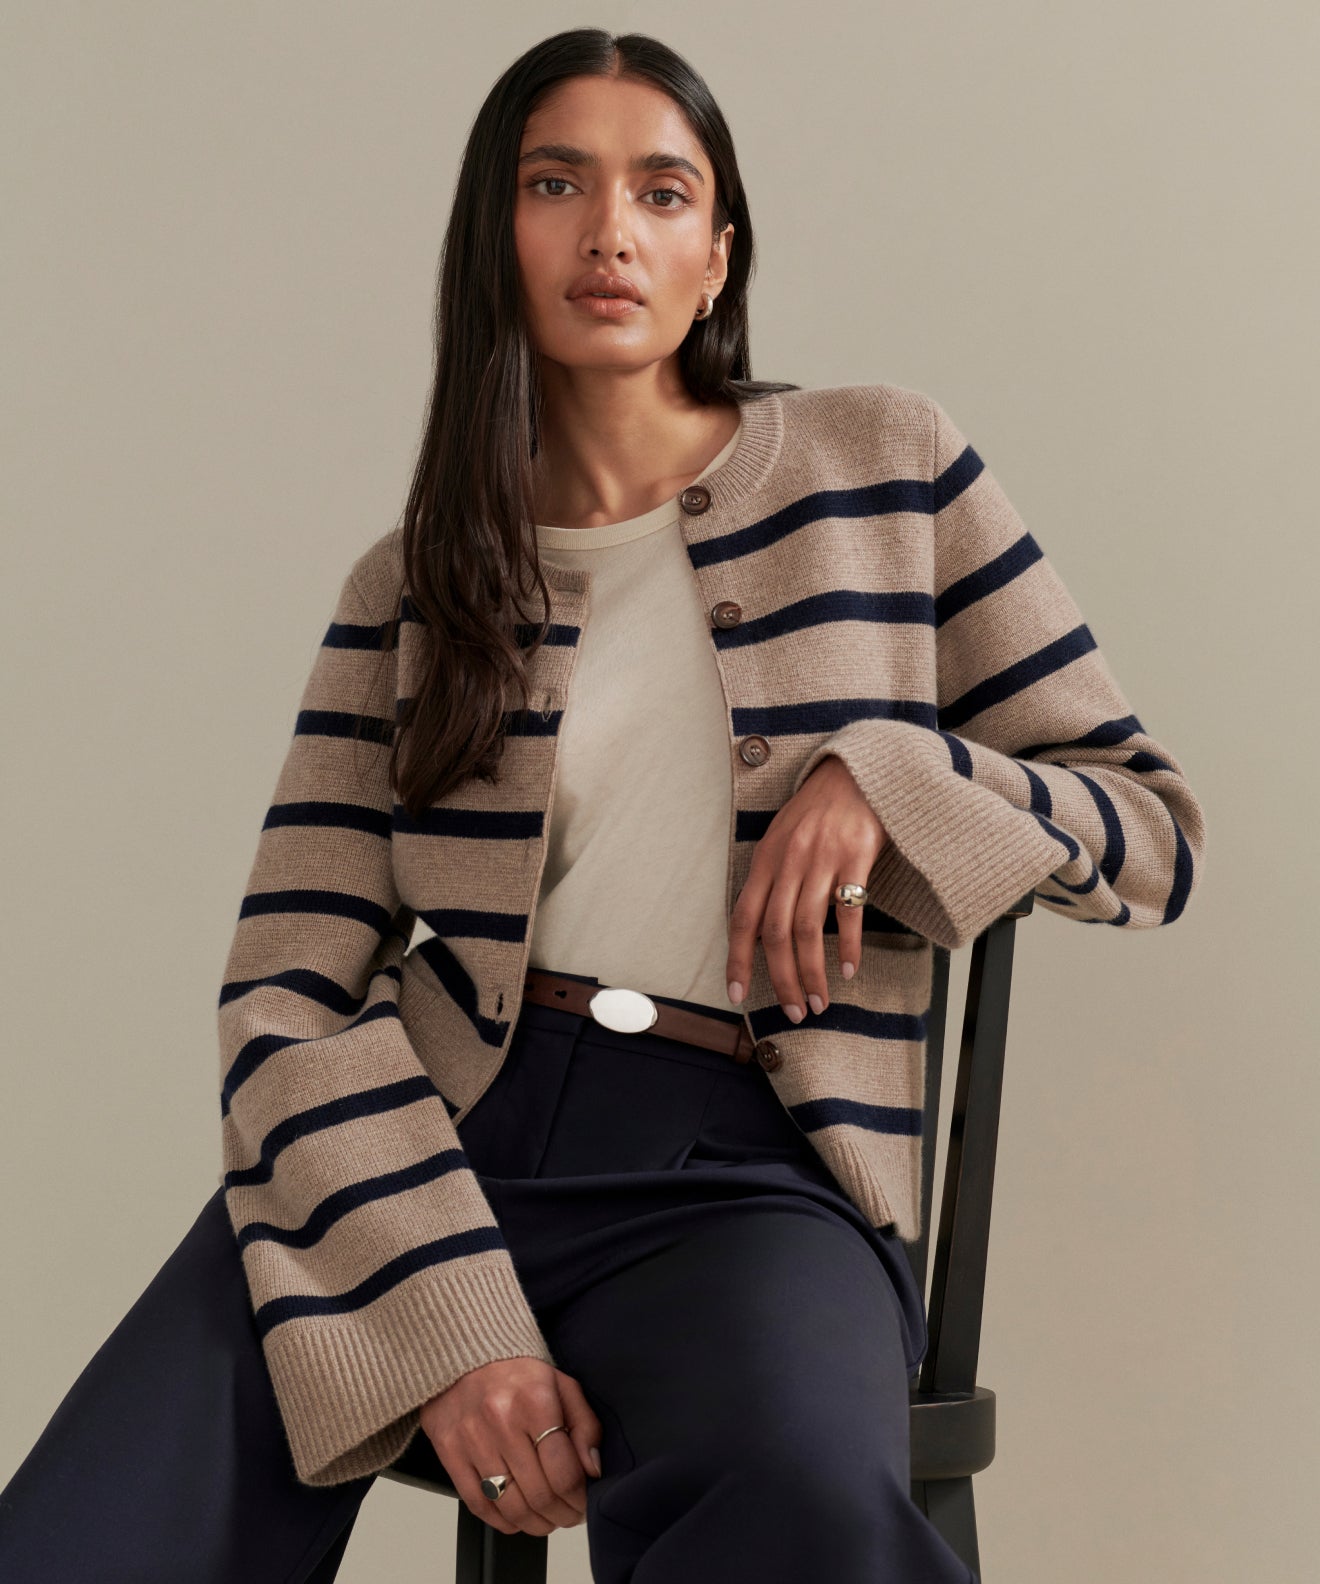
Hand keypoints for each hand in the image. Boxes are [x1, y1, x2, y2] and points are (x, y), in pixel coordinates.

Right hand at [419, 1356, 603, 1536]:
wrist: (463, 1354)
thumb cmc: (517, 1372)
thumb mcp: (561, 1385)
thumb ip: (584, 1425)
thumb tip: (593, 1470)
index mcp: (535, 1401)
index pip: (564, 1473)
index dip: (579, 1499)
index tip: (583, 1503)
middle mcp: (501, 1420)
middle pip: (539, 1495)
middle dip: (561, 1515)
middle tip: (568, 1515)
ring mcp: (472, 1439)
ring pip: (510, 1507)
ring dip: (535, 1524)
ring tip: (546, 1519)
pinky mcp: (449, 1452)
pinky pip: (478, 1504)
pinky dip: (502, 1521)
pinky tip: (516, 1516)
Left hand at [725, 754, 885, 1020]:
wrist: (855, 773)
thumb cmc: (816, 813)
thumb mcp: (781, 841)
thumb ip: (770, 883)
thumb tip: (760, 936)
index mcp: (765, 860)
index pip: (742, 919)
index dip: (738, 960)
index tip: (737, 994)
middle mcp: (789, 862)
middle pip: (776, 933)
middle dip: (781, 979)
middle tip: (794, 1011)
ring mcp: (822, 859)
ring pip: (808, 929)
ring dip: (812, 972)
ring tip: (820, 1001)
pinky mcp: (856, 856)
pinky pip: (849, 911)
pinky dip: (847, 945)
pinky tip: (849, 969)